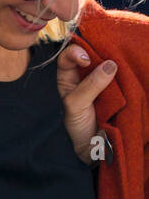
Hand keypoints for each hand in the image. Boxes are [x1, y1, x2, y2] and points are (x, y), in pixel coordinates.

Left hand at [56, 44, 115, 164]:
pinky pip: (123, 78)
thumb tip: (109, 65)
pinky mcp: (120, 90)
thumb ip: (89, 86)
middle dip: (99, 51)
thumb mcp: (76, 105)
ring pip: (108, 64)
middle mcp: (84, 75)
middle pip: (91, 55)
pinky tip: (130, 67)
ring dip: (114, 60)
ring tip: (122, 59)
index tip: (85, 59)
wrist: (96, 147)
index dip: (75, 52)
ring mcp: (103, 82)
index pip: (68, 56)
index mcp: (68, 77)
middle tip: (109, 55)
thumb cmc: (79, 125)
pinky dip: (126, 72)